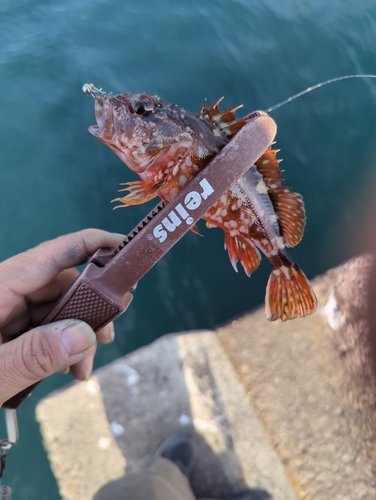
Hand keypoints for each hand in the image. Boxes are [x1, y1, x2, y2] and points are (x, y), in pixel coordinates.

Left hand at [0, 229, 124, 406]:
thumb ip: (33, 355)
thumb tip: (83, 335)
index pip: (50, 256)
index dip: (89, 245)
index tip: (122, 246)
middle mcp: (2, 294)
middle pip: (59, 286)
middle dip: (89, 311)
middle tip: (109, 333)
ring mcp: (4, 313)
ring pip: (55, 311)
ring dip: (77, 336)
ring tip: (83, 369)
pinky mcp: (6, 331)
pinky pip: (43, 330)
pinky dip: (61, 348)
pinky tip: (69, 370)